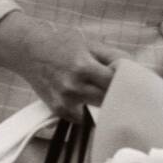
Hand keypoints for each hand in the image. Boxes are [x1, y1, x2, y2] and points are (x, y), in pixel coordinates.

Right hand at [0, 12, 124, 120]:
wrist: (29, 51)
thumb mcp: (90, 44)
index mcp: (84, 66)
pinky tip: (89, 102)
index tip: (131, 82)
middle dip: (118, 96)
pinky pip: (82, 118)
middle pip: (108, 100)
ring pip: (97, 112)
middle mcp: (73, 86)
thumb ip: (113, 57)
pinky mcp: (57, 109)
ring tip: (107, 96)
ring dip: (104, 106)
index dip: (126, 82)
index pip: (114, 82)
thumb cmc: (63, 44)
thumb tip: (133, 70)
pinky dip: (89, 112)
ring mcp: (64, 100)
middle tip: (125, 92)